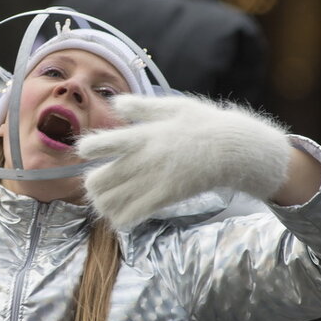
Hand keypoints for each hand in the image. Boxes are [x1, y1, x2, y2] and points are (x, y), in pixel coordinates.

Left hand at [77, 94, 291, 229]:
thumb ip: (142, 107)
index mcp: (143, 135)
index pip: (102, 144)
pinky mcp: (164, 198)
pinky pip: (131, 216)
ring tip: (107, 202)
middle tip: (97, 183)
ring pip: (109, 202)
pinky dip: (121, 218)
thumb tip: (116, 103)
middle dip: (92, 184)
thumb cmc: (206, 125)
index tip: (84, 152)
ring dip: (103, 204)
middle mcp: (142, 160)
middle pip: (97, 181)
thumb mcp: (174, 106)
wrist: (235, 150)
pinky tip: (124, 215)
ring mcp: (153, 181)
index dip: (87, 149)